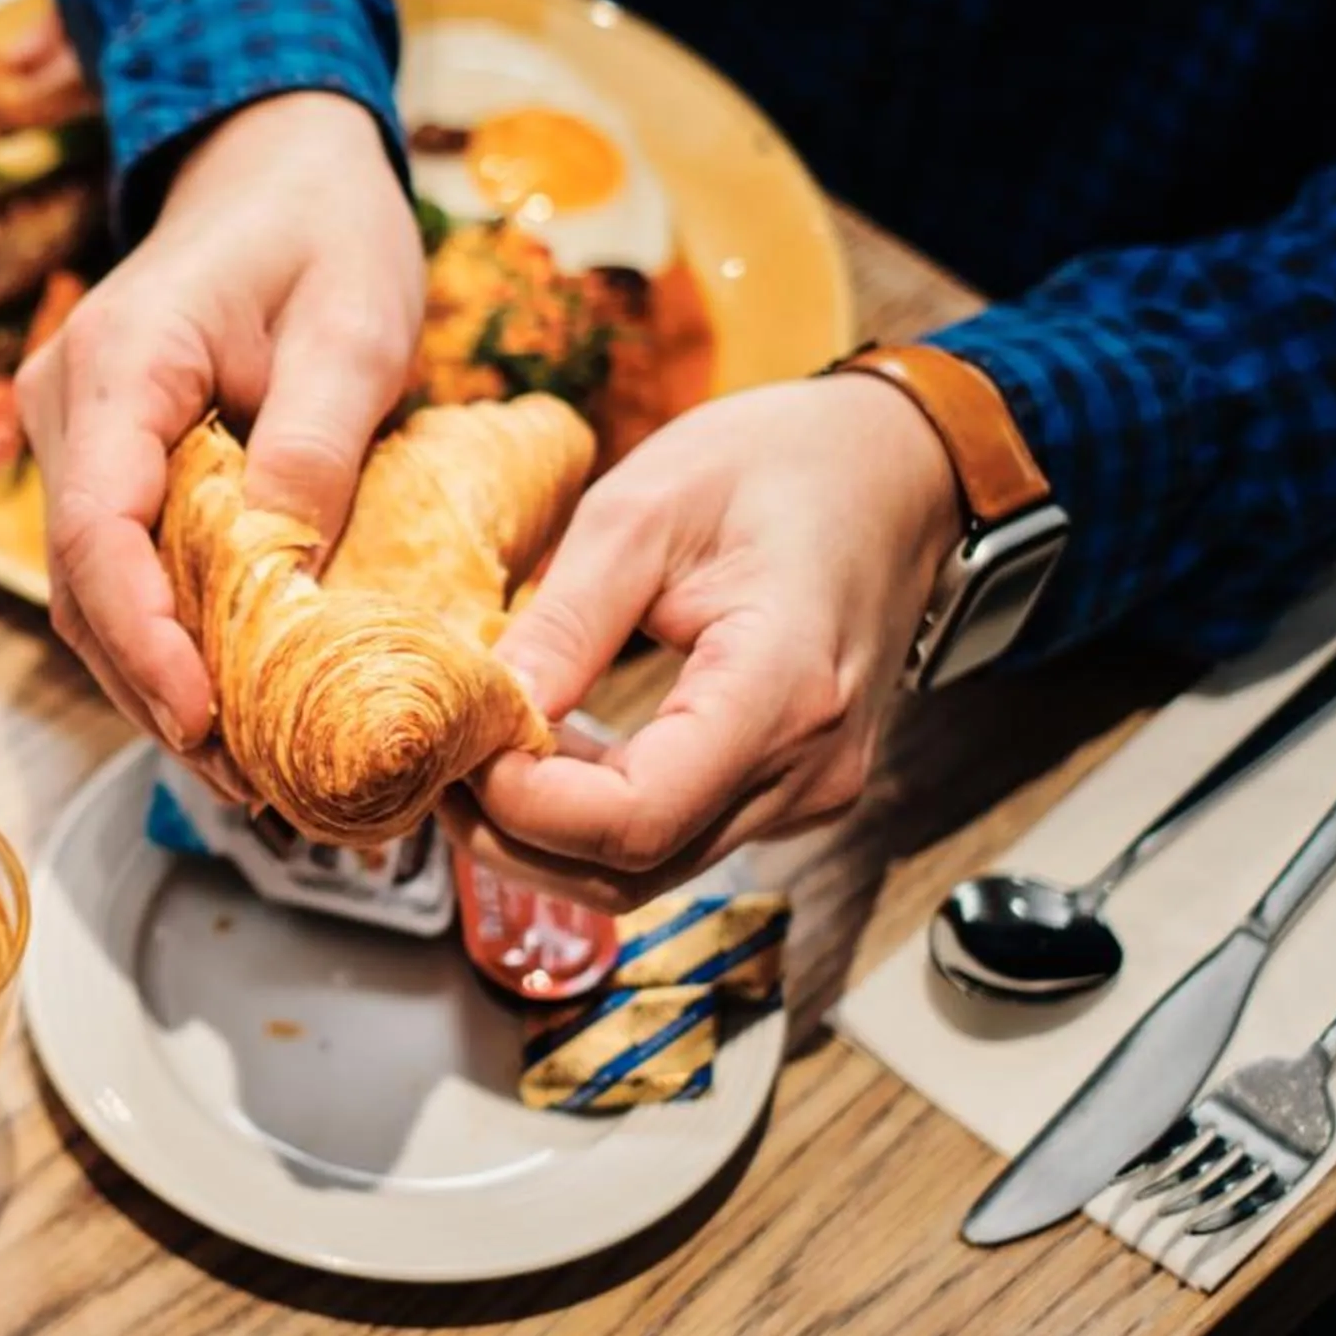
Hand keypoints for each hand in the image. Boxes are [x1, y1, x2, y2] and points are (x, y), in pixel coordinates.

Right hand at [17, 91, 425, 750]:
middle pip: (84, 585)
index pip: (94, 528)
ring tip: (254, 774)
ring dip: (161, 683)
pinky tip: (235, 707)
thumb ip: (316, 443)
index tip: (204, 717)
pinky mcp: (104, 464)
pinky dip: (170, 644)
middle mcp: (66, 405)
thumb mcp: (355, 324)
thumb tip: (286, 576)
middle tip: (254, 785)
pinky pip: (121, 571)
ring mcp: (74, 438)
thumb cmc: (323, 228)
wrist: (275, 162)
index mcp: (121, 364)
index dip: (142, 638)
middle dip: (157, 691)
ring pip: (93, 594)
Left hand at [448, 374, 964, 906]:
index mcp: (782, 692)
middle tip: (441, 765)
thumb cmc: (780, 465)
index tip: (460, 748)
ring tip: (477, 758)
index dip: (525, 806)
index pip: (634, 820)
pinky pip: (674, 836)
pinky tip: (545, 754)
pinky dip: (592, 817)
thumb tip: (483, 708)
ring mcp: (806, 791)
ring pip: (646, 871)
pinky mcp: (788, 789)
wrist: (894, 467)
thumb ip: (565, 621)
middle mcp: (806, 770)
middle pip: (630, 871)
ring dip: (545, 835)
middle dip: (514, 835)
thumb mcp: (645, 507)